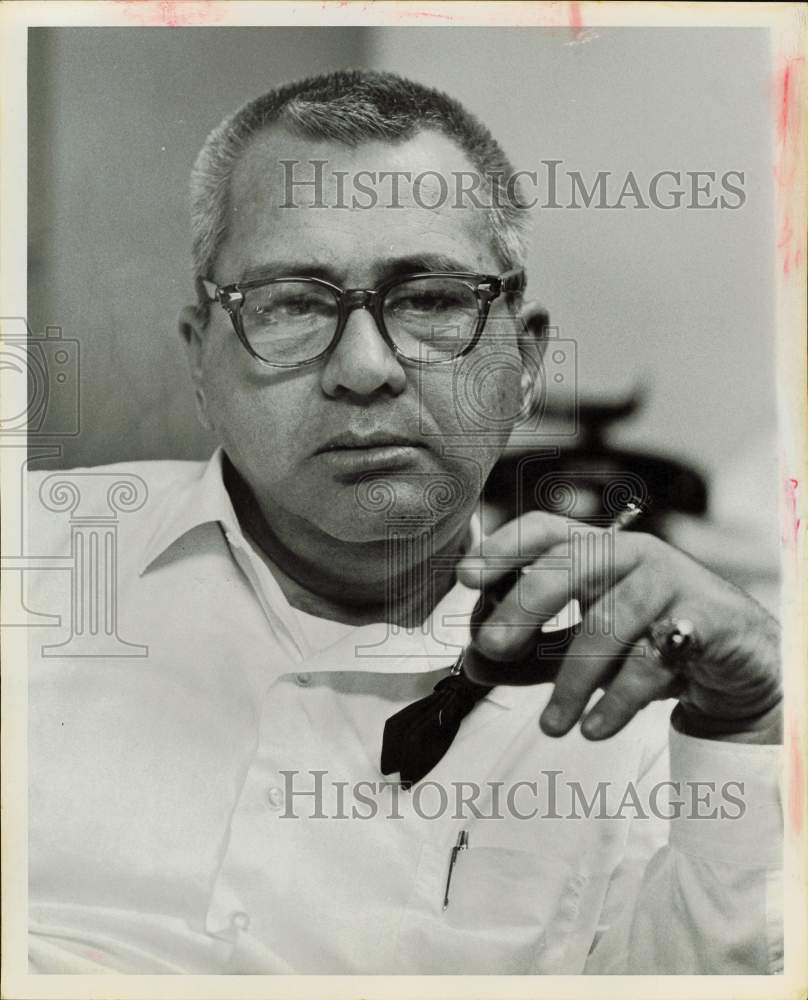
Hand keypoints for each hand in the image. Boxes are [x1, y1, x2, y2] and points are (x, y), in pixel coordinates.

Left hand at [456, 512, 781, 743]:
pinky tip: (594, 727)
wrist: (737, 660)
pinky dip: (617, 700)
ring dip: (572, 679)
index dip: (503, 547)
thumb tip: (474, 665)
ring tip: (552, 725)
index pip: (544, 531)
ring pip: (608, 621)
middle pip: (569, 564)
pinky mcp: (704, 617)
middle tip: (491, 645)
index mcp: (595, 550)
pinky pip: (651, 659)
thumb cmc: (650, 640)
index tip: (467, 577)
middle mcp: (630, 553)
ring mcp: (669, 580)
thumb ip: (531, 655)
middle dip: (524, 605)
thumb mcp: (583, 646)